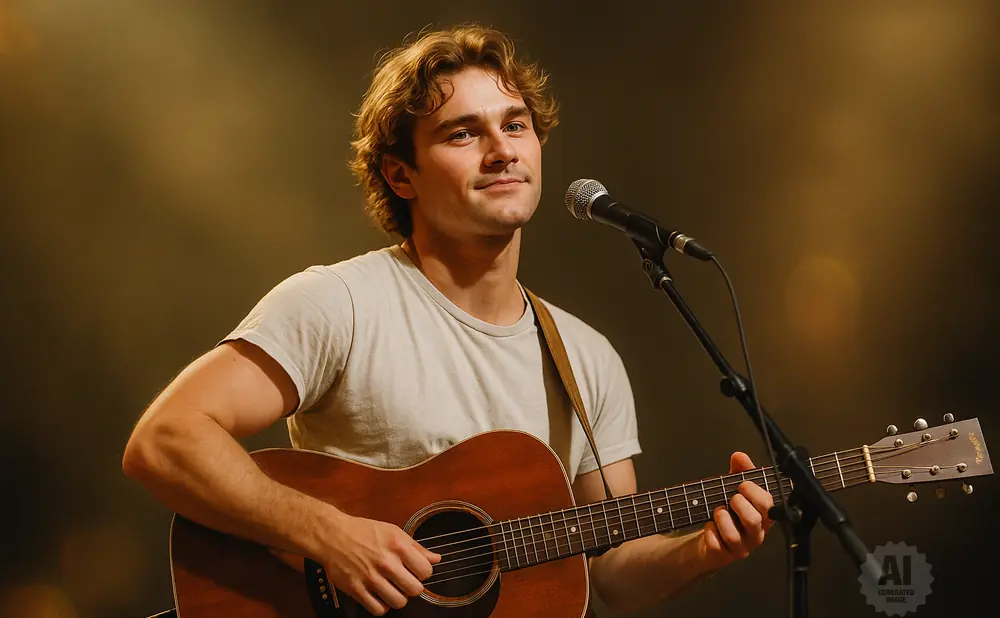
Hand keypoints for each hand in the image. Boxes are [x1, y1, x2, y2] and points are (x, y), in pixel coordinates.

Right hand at [323, 513, 440, 614]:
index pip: (426, 571)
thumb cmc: (363, 532)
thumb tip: (436, 558)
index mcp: (398, 546)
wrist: (333, 536)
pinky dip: (382, 606)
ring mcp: (371, 578)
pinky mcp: (356, 589)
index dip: (423, 573)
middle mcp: (386, 563)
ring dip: (398, 597)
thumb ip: (416, 547)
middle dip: (412, 587)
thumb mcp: (393, 532)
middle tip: (405, 581)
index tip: (416, 571)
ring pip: (399, 602)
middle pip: (415, 589)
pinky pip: (378, 609)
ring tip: (393, 589)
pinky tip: (380, 596)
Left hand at [699, 452, 774, 570]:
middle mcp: (755, 534)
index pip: (768, 505)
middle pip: (754, 520)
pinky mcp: (723, 556)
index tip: (741, 485)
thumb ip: (739, 472)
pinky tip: (709, 526)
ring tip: (718, 512)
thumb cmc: (728, 514)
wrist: (710, 541)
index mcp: (763, 517)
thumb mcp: (733, 489)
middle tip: (730, 499)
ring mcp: (740, 547)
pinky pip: (716, 545)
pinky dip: (709, 532)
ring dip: (721, 518)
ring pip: (733, 535)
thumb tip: (739, 456)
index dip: (753, 491)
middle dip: (739, 504)